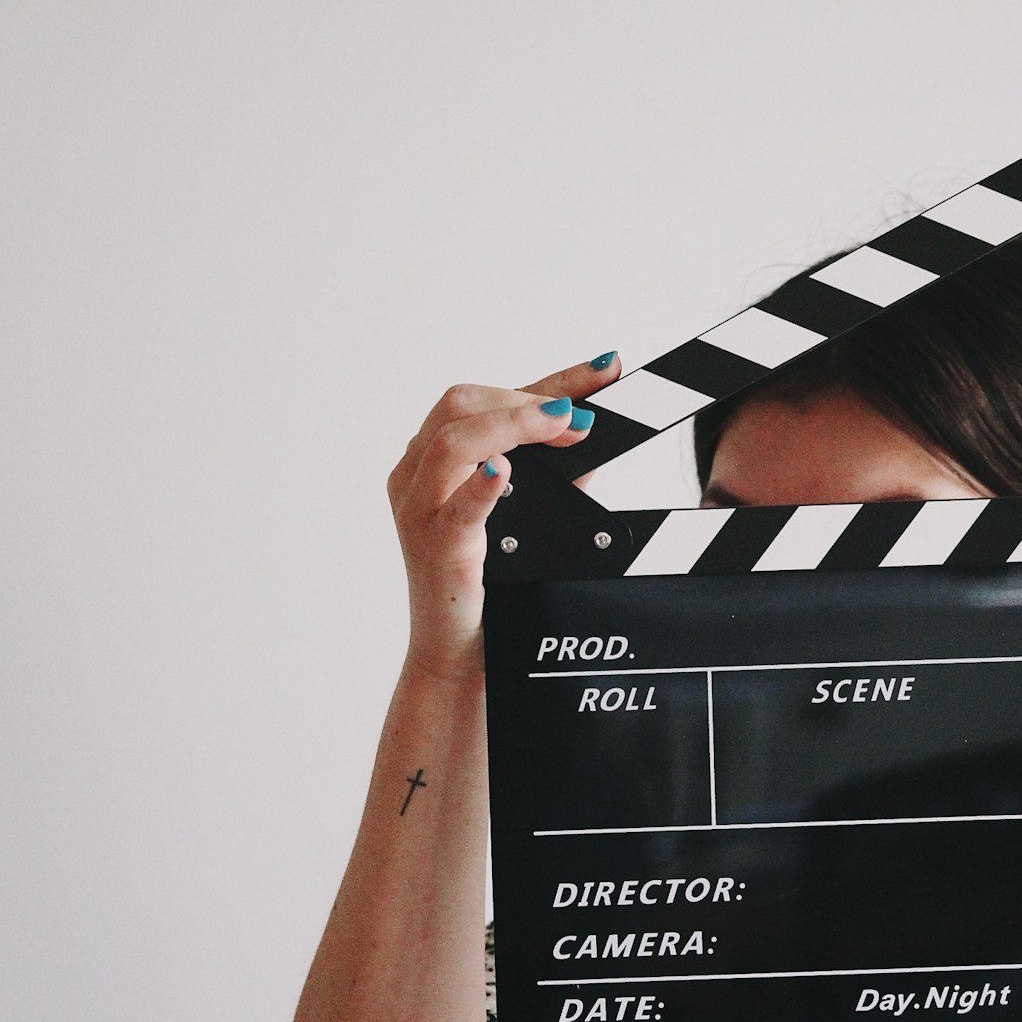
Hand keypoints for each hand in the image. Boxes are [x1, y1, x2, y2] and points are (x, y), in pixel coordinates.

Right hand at [386, 352, 620, 682]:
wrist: (461, 653)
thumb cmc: (491, 582)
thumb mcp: (531, 512)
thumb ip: (557, 471)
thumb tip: (593, 426)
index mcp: (433, 458)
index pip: (487, 399)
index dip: (552, 379)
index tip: (605, 368)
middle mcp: (417, 475)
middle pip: (462, 405)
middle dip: (528, 400)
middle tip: (582, 416)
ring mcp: (419, 511)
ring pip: (452, 440)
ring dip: (513, 424)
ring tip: (562, 424)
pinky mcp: (436, 549)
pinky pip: (453, 510)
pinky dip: (480, 486)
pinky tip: (503, 472)